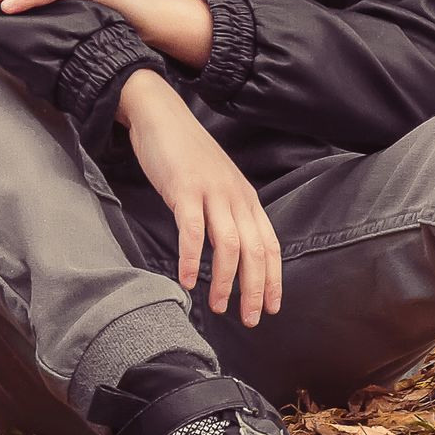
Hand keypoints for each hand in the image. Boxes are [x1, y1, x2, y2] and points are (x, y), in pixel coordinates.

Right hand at [117, 71, 281, 327]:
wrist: (161, 114)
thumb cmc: (185, 153)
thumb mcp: (216, 182)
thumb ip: (226, 211)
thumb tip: (230, 249)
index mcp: (246, 197)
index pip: (270, 245)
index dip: (273, 279)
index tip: (271, 308)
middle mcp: (235, 196)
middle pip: (255, 250)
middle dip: (255, 289)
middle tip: (249, 320)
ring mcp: (211, 192)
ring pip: (229, 245)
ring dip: (226, 280)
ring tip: (219, 306)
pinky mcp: (184, 189)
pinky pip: (192, 230)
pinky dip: (192, 258)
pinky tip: (187, 280)